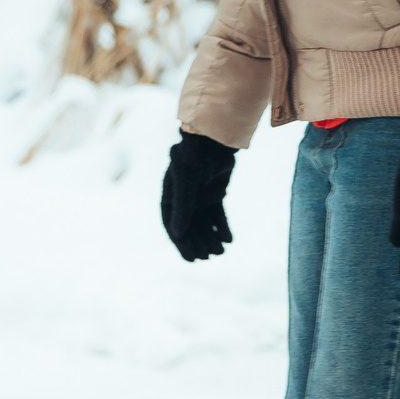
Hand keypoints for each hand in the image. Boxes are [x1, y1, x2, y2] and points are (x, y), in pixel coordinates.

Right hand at [160, 130, 237, 260]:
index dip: (181, 244)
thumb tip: (178, 233)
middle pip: (190, 228)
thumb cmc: (194, 156)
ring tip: (220, 252)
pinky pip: (218, 215)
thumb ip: (183, 205)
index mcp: (170, 197)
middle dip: (199, 243)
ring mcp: (200, 197)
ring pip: (205, 224)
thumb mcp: (186, 179)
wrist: (213, 139)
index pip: (173, 225)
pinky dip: (223, 227)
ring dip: (211, 238)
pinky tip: (229, 240)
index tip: (190, 259)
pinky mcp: (216, 194)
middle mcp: (183, 200)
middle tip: (208, 258)